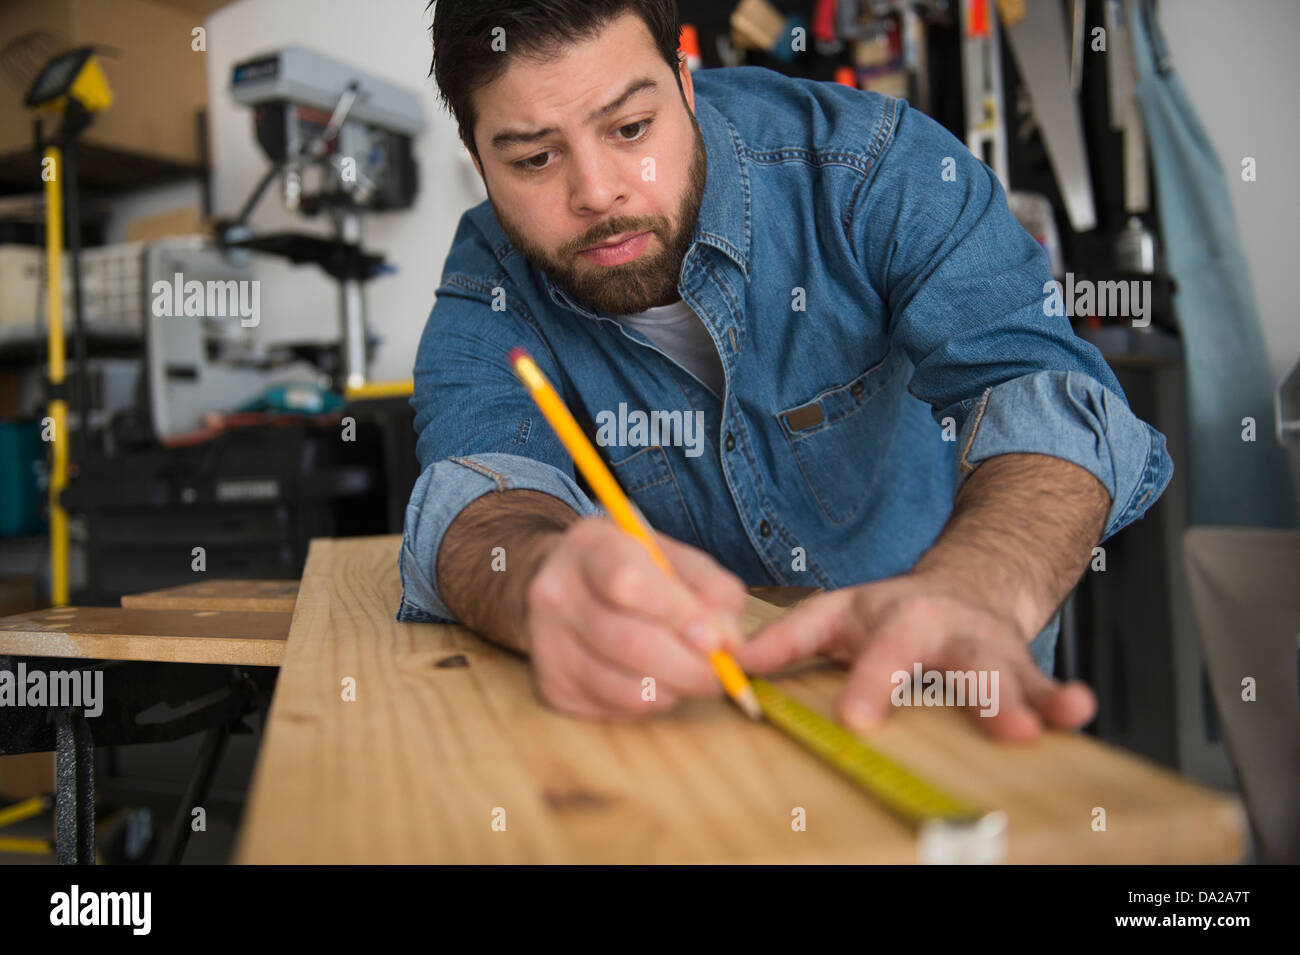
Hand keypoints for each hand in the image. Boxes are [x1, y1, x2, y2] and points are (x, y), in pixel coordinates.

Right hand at [525, 517, 746, 718]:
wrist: (564, 587)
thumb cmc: (632, 569)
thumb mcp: (673, 558)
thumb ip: (712, 590)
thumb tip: (731, 642)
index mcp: (590, 546)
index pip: (629, 583)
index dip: (680, 615)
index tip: (717, 637)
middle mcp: (555, 592)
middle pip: (631, 645)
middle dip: (692, 667)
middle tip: (721, 672)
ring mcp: (546, 643)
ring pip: (628, 688)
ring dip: (677, 689)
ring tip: (690, 674)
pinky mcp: (553, 687)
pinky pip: (619, 710)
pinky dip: (653, 702)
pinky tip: (656, 680)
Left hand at [735, 570, 1096, 740]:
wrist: (963, 587)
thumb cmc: (887, 613)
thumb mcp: (834, 615)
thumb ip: (787, 638)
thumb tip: (734, 661)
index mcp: (894, 616)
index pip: (879, 649)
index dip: (871, 682)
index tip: (859, 721)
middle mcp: (947, 627)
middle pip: (958, 658)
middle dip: (972, 692)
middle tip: (989, 726)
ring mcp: (988, 647)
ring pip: (1008, 671)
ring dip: (1025, 698)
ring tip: (1039, 726)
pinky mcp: (1021, 668)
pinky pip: (1043, 685)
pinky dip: (1061, 700)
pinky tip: (1078, 714)